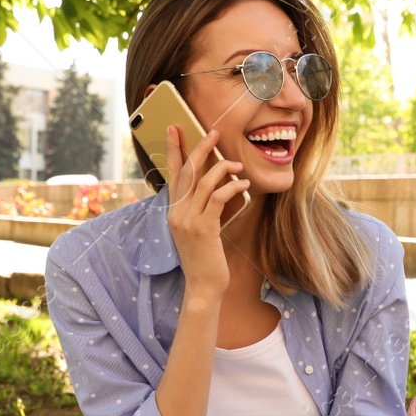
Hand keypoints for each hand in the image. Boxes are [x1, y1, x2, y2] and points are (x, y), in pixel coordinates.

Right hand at [165, 125, 249, 299]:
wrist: (203, 285)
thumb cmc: (204, 258)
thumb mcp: (197, 230)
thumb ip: (199, 209)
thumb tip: (215, 187)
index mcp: (173, 212)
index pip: (172, 174)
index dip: (173, 151)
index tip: (175, 130)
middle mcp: (176, 213)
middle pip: (186, 172)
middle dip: (199, 149)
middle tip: (212, 132)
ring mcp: (188, 221)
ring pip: (203, 183)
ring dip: (222, 168)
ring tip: (237, 164)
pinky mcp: (203, 228)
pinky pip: (217, 199)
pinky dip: (231, 188)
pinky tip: (243, 185)